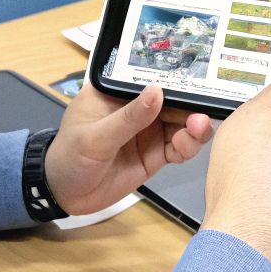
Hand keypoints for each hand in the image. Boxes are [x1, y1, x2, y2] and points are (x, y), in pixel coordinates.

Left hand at [44, 84, 212, 216]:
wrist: (66, 196)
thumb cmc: (70, 157)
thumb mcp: (95, 137)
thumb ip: (128, 118)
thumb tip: (158, 91)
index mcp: (117, 91)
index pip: (147, 77)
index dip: (172, 75)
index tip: (195, 76)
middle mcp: (137, 106)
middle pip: (172, 99)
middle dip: (191, 102)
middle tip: (204, 109)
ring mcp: (149, 130)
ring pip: (181, 122)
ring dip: (194, 124)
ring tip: (199, 127)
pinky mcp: (156, 153)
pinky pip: (179, 147)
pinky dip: (189, 145)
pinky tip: (190, 145)